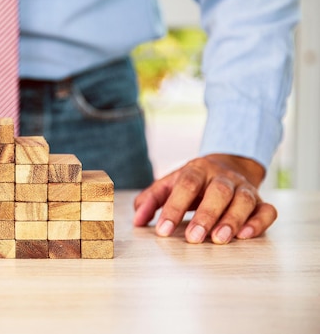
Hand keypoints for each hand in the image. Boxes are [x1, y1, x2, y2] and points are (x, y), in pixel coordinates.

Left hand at [133, 154, 276, 243]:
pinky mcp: (260, 201)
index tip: (163, 231)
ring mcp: (244, 188)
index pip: (186, 185)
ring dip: (232, 220)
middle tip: (193, 238)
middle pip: (218, 191)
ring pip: (244, 200)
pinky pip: (267, 211)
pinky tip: (245, 236)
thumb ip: (151, 200)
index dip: (174, 207)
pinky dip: (259, 223)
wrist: (228, 164)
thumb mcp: (169, 184)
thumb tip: (137, 221)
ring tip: (219, 240)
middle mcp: (223, 177)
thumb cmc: (193, 182)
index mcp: (197, 170)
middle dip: (206, 215)